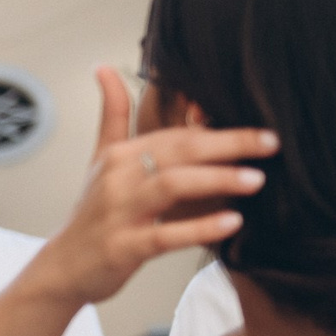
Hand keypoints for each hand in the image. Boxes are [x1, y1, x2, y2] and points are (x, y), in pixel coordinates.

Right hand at [26, 67, 275, 306]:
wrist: (64, 266)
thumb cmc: (92, 213)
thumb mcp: (100, 159)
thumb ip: (114, 115)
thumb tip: (104, 68)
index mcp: (120, 155)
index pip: (174, 133)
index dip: (217, 127)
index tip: (260, 126)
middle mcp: (118, 178)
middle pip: (177, 151)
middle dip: (228, 144)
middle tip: (270, 143)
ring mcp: (119, 213)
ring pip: (171, 186)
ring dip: (216, 180)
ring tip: (255, 180)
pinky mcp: (123, 247)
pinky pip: (165, 235)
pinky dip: (199, 228)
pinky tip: (231, 223)